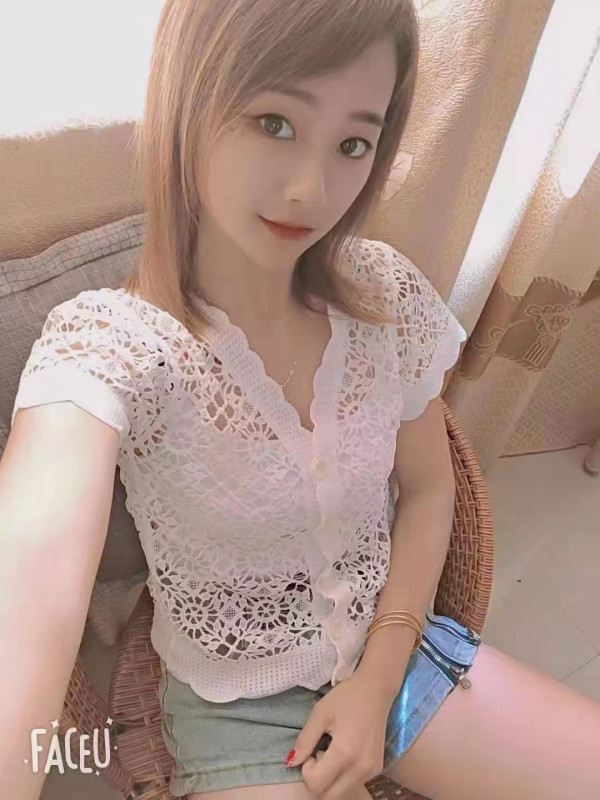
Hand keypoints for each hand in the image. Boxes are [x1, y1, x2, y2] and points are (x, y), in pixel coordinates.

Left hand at [286, 672, 393, 798]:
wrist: (376, 690)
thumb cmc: (347, 697)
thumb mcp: (320, 713)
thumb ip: (305, 740)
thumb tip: (291, 762)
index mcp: (345, 752)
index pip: (316, 784)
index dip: (306, 770)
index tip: (312, 749)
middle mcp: (361, 767)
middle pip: (328, 795)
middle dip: (316, 779)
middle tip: (319, 753)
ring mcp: (371, 770)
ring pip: (341, 792)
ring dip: (330, 780)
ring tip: (331, 752)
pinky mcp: (377, 769)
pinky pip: (353, 784)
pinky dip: (342, 777)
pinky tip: (344, 753)